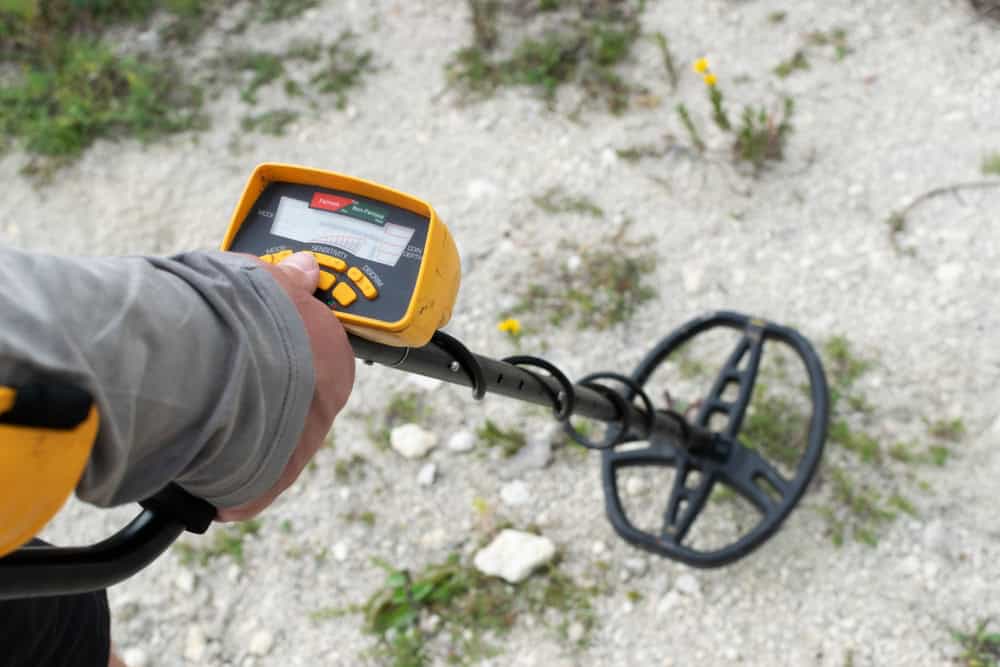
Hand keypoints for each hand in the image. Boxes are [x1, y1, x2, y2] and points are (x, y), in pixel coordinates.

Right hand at [217, 252, 353, 520]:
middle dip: (262, 396)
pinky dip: (222, 482)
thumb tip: (306, 268)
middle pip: (291, 406)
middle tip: (222, 383)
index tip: (252, 348)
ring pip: (267, 445)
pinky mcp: (264, 486)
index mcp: (334, 361)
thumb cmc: (240, 317)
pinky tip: (200, 467)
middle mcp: (323, 408)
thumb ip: (290, 281)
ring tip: (202, 420)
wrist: (210, 364)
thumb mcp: (268, 280)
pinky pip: (243, 487)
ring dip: (240, 436)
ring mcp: (296, 450)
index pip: (313, 361)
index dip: (280, 353)